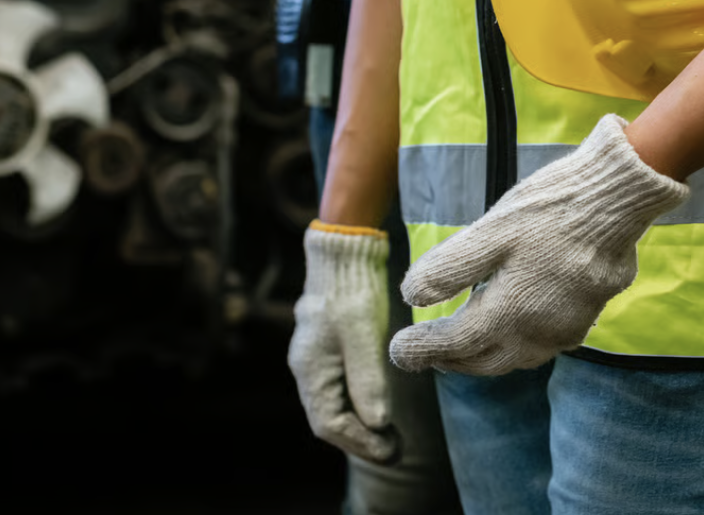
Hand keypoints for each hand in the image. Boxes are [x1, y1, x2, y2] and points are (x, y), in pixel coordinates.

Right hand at [288, 222, 399, 463]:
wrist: (344, 252)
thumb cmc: (352, 290)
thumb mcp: (364, 333)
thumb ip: (368, 379)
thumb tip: (377, 423)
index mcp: (311, 368)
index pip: (328, 423)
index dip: (359, 442)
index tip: (390, 451)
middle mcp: (308, 368)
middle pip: (329, 419)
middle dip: (361, 439)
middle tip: (396, 451)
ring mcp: (317, 358)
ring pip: (334, 405)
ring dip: (361, 425)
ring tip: (390, 437)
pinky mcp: (330, 348)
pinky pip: (339, 389)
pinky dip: (358, 406)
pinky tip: (379, 408)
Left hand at [389, 115, 688, 375]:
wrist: (619, 198)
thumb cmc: (552, 208)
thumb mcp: (492, 230)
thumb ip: (450, 268)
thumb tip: (411, 297)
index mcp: (509, 312)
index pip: (453, 344)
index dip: (421, 349)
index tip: (398, 349)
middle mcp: (538, 332)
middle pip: (483, 360)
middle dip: (449, 360)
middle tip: (423, 354)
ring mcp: (567, 328)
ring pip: (514, 358)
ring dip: (483, 356)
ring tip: (462, 346)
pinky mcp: (588, 315)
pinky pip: (542, 345)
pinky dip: (515, 344)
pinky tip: (511, 325)